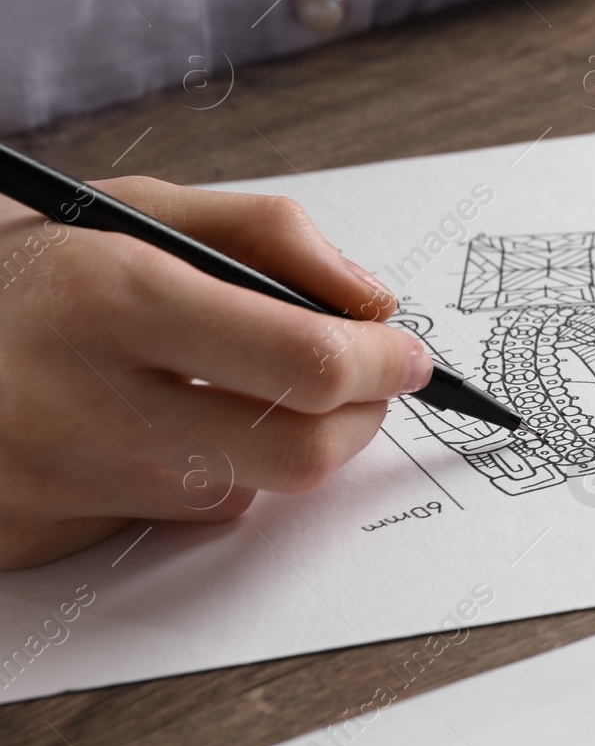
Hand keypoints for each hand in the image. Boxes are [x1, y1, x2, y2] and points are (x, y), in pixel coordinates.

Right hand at [0, 177, 429, 567]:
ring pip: (239, 493)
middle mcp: (80, 402)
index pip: (308, 360)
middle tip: (367, 384)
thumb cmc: (25, 264)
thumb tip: (372, 300)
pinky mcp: (34, 537)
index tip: (406, 353)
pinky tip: (160, 427)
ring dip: (279, 445)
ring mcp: (53, 483)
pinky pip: (167, 521)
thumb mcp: (136, 208)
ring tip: (252, 388)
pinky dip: (197, 475)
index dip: (385, 362)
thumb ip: (270, 236)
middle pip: (297, 454)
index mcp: (113, 299)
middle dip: (360, 419)